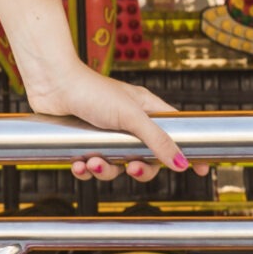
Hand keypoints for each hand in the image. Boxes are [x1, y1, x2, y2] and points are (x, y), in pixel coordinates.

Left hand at [24, 66, 208, 182]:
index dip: (187, 151)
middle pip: (145, 159)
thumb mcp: (130, 115)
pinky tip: (78, 165)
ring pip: (116, 165)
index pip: (175, 133)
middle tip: (131, 168)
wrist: (49, 82)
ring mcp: (104, 133)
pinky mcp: (82, 141)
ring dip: (106, 171)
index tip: (203, 169)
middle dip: (138, 169)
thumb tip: (182, 164)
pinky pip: (90, 166)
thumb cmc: (90, 89)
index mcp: (145, 111)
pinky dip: (85, 170)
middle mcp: (127, 123)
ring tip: (93, 163)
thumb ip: (156, 140)